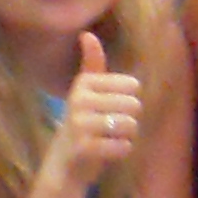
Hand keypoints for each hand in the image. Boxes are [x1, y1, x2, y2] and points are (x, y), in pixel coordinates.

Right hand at [48, 30, 141, 183]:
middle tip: (110, 128)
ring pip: (131, 125)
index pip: (132, 85)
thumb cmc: (82, 124)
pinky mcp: (84, 148)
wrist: (64, 163)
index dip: (128, 101)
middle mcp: (79, 101)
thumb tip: (87, 34)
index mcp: (84, 84)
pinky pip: (124, 146)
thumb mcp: (86, 92)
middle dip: (129, 120)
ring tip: (109, 139)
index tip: (108, 109)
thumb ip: (92, 64)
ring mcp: (80, 125)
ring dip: (126, 136)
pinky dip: (121, 151)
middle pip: (134, 105)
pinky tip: (106, 152)